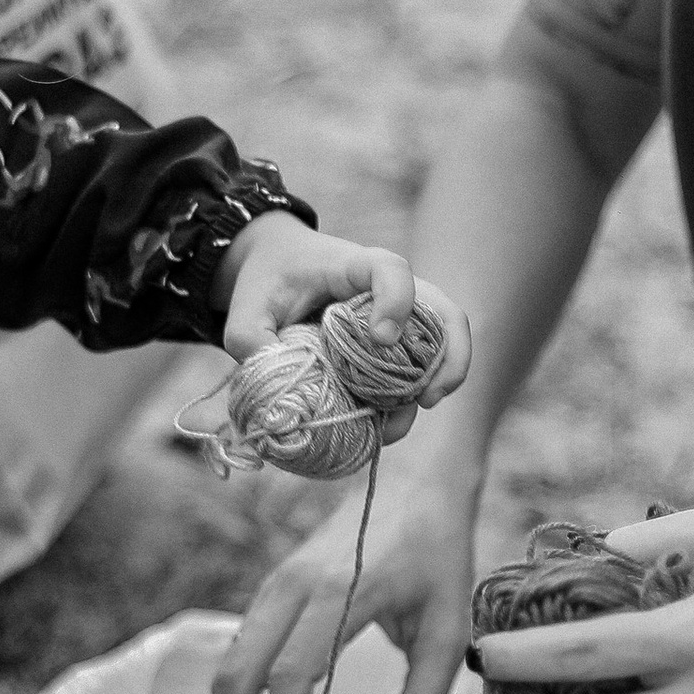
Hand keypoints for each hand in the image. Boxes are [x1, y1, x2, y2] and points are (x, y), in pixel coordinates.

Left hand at [212, 213, 470, 410]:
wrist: (278, 267)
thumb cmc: (268, 280)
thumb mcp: (244, 307)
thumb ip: (250, 340)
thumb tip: (275, 388)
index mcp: (353, 266)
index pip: (392, 270)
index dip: (396, 301)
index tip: (379, 340)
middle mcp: (388, 291)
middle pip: (443, 313)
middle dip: (449, 357)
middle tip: (428, 399)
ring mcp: (397, 319)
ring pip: (441, 347)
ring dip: (435, 387)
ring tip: (398, 425)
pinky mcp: (392, 347)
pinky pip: (417, 372)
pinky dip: (408, 402)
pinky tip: (386, 427)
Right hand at [213, 458, 481, 693]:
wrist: (412, 479)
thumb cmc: (438, 552)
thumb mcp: (450, 627)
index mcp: (338, 593)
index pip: (292, 676)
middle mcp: (291, 588)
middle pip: (237, 676)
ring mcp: (272, 587)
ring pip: (229, 666)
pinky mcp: (268, 591)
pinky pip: (239, 653)